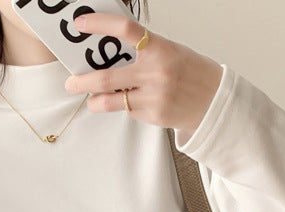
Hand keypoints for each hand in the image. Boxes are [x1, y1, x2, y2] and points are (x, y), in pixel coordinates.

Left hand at [63, 12, 222, 139]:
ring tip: (89, 100)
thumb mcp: (169, 52)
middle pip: (107, 76)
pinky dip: (125, 106)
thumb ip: (142, 52)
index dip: (99, 24)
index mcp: (159, 48)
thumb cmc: (189, 73)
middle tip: (70, 83)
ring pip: (111, 100)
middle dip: (83, 81)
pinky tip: (134, 103)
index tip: (79, 23)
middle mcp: (155, 71)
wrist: (214, 101)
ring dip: (95, 101)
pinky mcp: (154, 115)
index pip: (124, 30)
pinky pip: (129, 110)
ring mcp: (154, 96)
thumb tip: (108, 53)